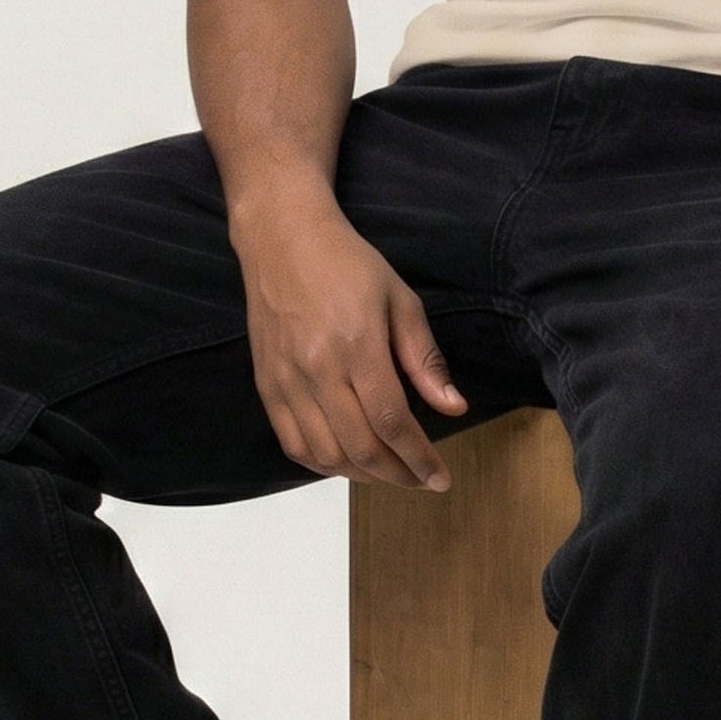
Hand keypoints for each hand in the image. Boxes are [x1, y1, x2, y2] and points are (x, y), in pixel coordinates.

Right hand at [229, 184, 469, 490]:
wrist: (283, 239)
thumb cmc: (347, 263)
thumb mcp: (400, 299)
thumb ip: (424, 358)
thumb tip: (453, 407)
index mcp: (357, 344)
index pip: (391, 422)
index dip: (419, 458)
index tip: (440, 478)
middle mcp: (318, 369)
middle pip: (360, 447)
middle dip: (397, 474)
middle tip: (421, 480)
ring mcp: (286, 381)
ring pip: (325, 454)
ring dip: (362, 475)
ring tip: (390, 472)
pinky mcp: (266, 386)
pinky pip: (293, 444)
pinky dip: (322, 464)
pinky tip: (346, 461)